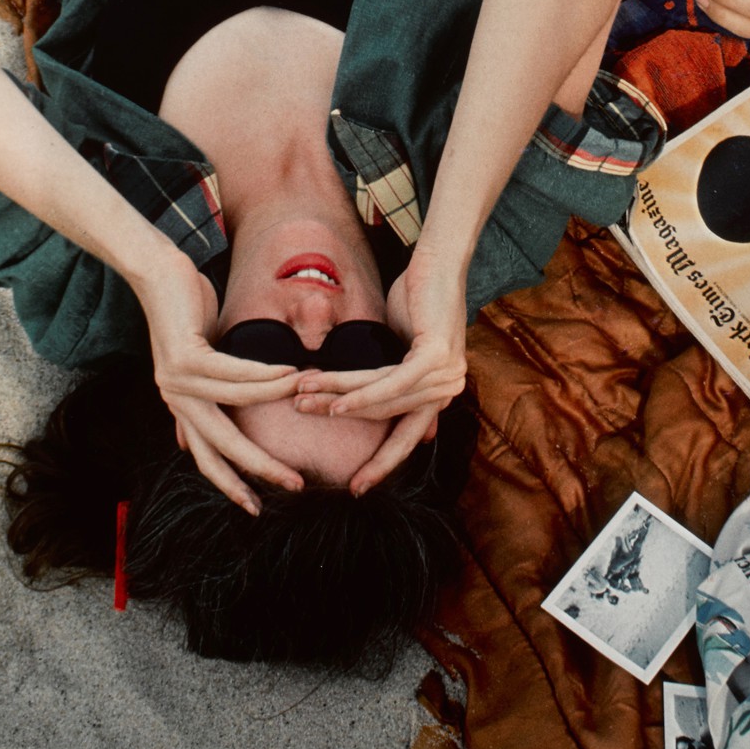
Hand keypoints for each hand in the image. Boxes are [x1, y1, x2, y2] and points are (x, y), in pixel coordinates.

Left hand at [135, 249, 305, 513]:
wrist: (158, 273)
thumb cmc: (187, 310)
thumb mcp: (204, 353)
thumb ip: (214, 384)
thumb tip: (215, 418)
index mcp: (182, 404)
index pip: (207, 456)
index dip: (231, 483)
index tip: (256, 507)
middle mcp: (176, 399)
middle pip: (220, 447)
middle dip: (257, 468)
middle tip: (293, 485)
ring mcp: (176, 381)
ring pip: (232, 406)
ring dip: (274, 405)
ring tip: (307, 403)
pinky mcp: (184, 358)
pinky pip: (232, 374)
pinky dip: (263, 377)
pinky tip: (289, 374)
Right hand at [289, 242, 468, 494]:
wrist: (436, 262)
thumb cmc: (416, 299)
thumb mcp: (403, 349)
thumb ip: (394, 383)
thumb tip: (391, 417)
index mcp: (439, 391)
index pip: (407, 437)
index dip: (382, 463)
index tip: (357, 487)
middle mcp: (447, 388)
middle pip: (386, 418)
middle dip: (341, 419)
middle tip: (303, 419)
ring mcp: (446, 375)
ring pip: (381, 399)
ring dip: (338, 400)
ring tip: (302, 400)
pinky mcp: (436, 358)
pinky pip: (391, 385)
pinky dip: (361, 394)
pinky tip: (335, 402)